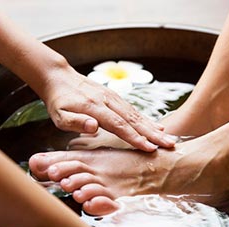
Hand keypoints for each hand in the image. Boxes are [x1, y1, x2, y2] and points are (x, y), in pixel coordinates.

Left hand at [38, 66, 176, 151]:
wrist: (59, 77)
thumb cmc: (58, 101)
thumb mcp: (59, 115)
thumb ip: (75, 122)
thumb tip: (93, 126)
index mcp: (95, 108)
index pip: (119, 125)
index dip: (135, 137)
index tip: (149, 148)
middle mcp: (108, 102)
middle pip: (134, 120)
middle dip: (153, 134)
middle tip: (170, 144)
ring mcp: (114, 99)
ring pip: (137, 115)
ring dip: (154, 128)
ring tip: (169, 138)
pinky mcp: (116, 98)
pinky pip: (134, 111)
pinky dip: (147, 120)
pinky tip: (157, 127)